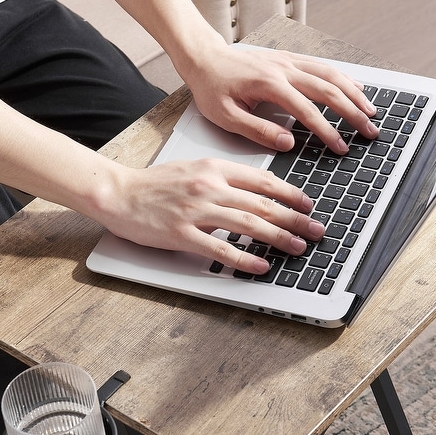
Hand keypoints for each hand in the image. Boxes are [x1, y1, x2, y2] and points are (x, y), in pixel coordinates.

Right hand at [103, 158, 325, 273]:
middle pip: (262, 204)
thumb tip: (259, 191)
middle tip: (316, 230)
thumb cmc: (156, 183)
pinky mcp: (182, 234)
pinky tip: (262, 265)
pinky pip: (220, 248)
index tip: (308, 204)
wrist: (119, 192)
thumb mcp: (194, 169)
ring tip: (298, 247)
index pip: (263, 181)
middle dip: (295, 219)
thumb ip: (225, 177)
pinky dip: (244, 258)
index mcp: (214, 169)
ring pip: (248, 225)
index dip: (291, 194)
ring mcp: (195, 211)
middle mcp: (209, 187)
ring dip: (278, 237)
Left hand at [184, 45, 378, 154]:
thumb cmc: (212, 88)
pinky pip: (323, 66)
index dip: (328, 132)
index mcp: (270, 85)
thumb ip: (258, 131)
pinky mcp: (289, 58)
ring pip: (331, 74)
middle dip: (353, 112)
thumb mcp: (226, 117)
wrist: (204, 58)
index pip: (308, 112)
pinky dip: (343, 77)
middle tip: (370, 131)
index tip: (341, 147)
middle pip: (329, 90)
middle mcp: (284, 69)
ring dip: (355, 93)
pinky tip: (356, 87)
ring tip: (372, 111)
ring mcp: (289, 61)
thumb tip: (288, 143)